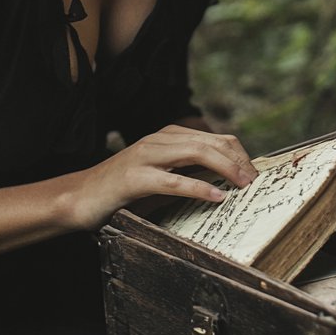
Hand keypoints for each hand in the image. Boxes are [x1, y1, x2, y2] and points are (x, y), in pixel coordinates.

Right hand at [65, 125, 257, 230]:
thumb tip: (226, 182)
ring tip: (243, 185)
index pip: (214, 138)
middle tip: (255, 181)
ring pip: (195, 154)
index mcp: (167, 137)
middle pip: (209, 142)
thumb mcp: (160, 176)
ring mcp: (145, 156)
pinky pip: (172, 181)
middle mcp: (158, 140)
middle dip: (238, 161)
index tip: (255, 173)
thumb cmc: (122, 191)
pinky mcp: (134, 178)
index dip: (239, 154)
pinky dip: (197, 188)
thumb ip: (187, 173)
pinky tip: (216, 197)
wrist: (79, 197)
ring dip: (225, 169)